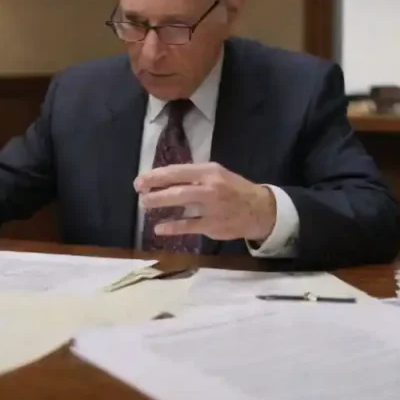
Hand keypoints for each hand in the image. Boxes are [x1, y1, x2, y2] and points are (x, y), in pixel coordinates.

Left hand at [135, 163, 276, 242]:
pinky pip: (188, 226)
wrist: (259, 210)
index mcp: (209, 171)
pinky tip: (159, 228)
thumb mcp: (216, 174)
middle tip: (140, 194)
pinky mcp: (213, 225)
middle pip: (177, 188)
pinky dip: (172, 227)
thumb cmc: (233, 189)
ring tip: (145, 206)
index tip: (141, 181)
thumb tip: (163, 179)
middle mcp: (210, 187)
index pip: (177, 171)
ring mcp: (212, 207)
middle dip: (154, 191)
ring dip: (160, 204)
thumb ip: (193, 176)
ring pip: (181, 204)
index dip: (156, 176)